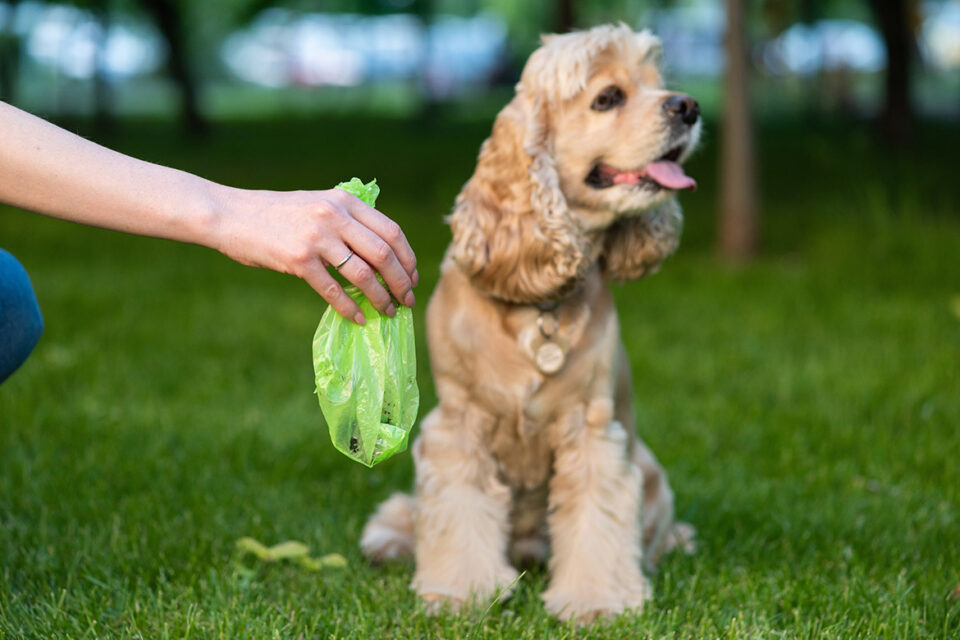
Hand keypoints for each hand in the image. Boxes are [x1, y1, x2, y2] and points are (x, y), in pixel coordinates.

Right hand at [213, 187, 417, 323]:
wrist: (231, 214)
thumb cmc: (276, 213)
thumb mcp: (318, 203)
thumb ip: (347, 219)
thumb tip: (381, 253)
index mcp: (344, 200)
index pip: (392, 231)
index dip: (408, 258)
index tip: (413, 277)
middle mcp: (334, 216)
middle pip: (384, 254)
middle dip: (401, 282)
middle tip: (407, 300)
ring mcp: (317, 238)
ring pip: (364, 274)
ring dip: (381, 298)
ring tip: (389, 311)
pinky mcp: (298, 259)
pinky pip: (333, 289)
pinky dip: (351, 307)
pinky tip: (359, 318)